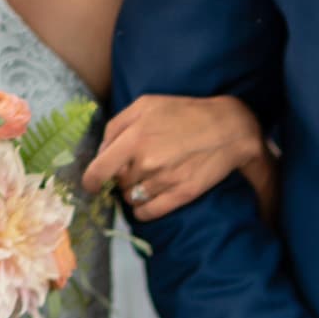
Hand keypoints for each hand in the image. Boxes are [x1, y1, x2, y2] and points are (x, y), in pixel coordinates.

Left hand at [83, 93, 266, 218]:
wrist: (227, 129)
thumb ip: (118, 125)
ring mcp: (163, 181)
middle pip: (118, 183)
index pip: (99, 169)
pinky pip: (148, 212)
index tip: (91, 184)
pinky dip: (142, 210)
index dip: (91, 180)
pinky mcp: (180, 196)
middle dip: (121, 179)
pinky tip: (147, 201)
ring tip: (148, 178)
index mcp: (134, 138)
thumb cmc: (184, 113)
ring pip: (132, 198)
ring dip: (134, 192)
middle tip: (135, 169)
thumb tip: (102, 153)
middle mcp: (146, 162)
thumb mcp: (146, 105)